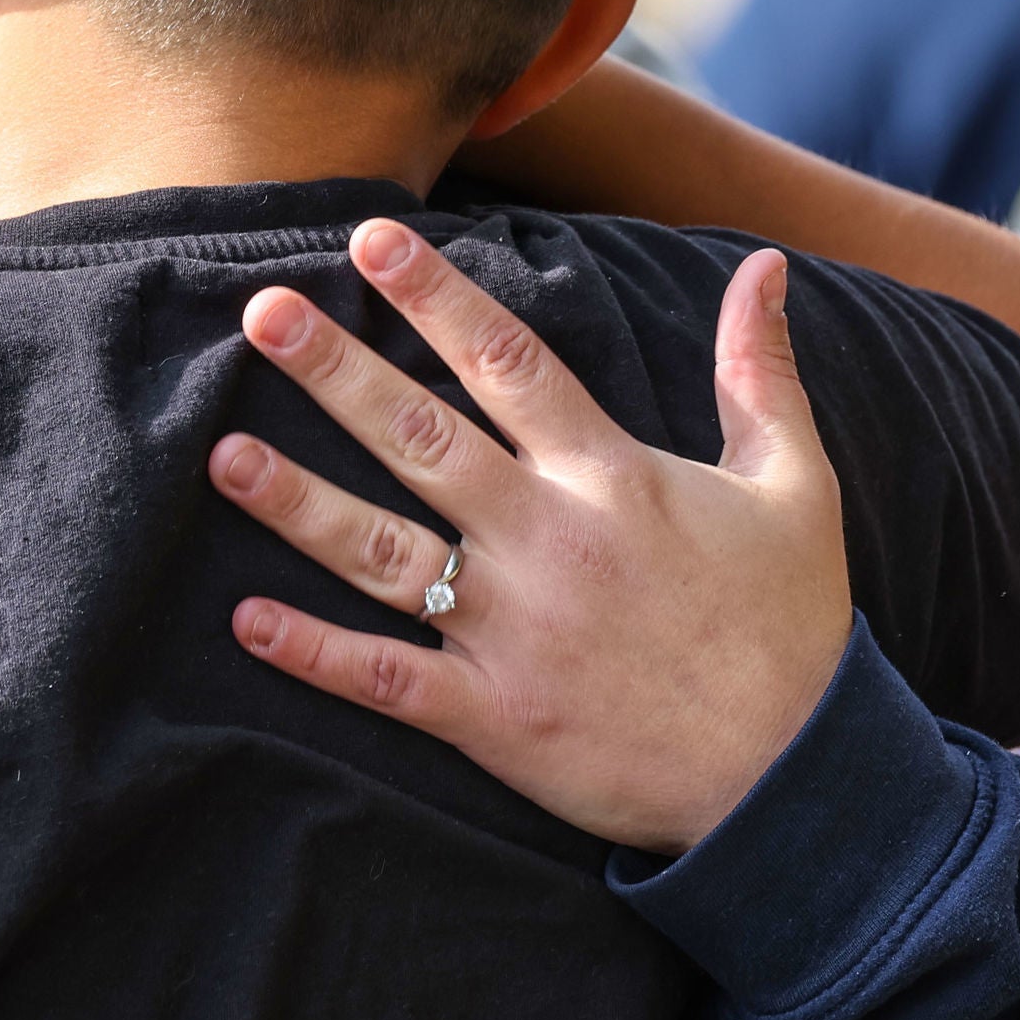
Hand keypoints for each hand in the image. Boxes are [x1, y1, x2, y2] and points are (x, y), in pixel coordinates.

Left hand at [218, 223, 849, 853]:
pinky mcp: (494, 717)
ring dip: (298, 503)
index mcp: (612, 476)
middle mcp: (548, 540)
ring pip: (383, 552)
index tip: (368, 239)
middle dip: (335, 371)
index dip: (436, 295)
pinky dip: (315, 652)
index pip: (508, 362)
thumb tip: (765, 261)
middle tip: (258, 313)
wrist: (798, 780)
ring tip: (222, 454)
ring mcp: (512, 631)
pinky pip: (387, 679)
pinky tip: (245, 619)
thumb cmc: (791, 624)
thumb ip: (761, 370)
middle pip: (421, 438)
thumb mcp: (796, 484)